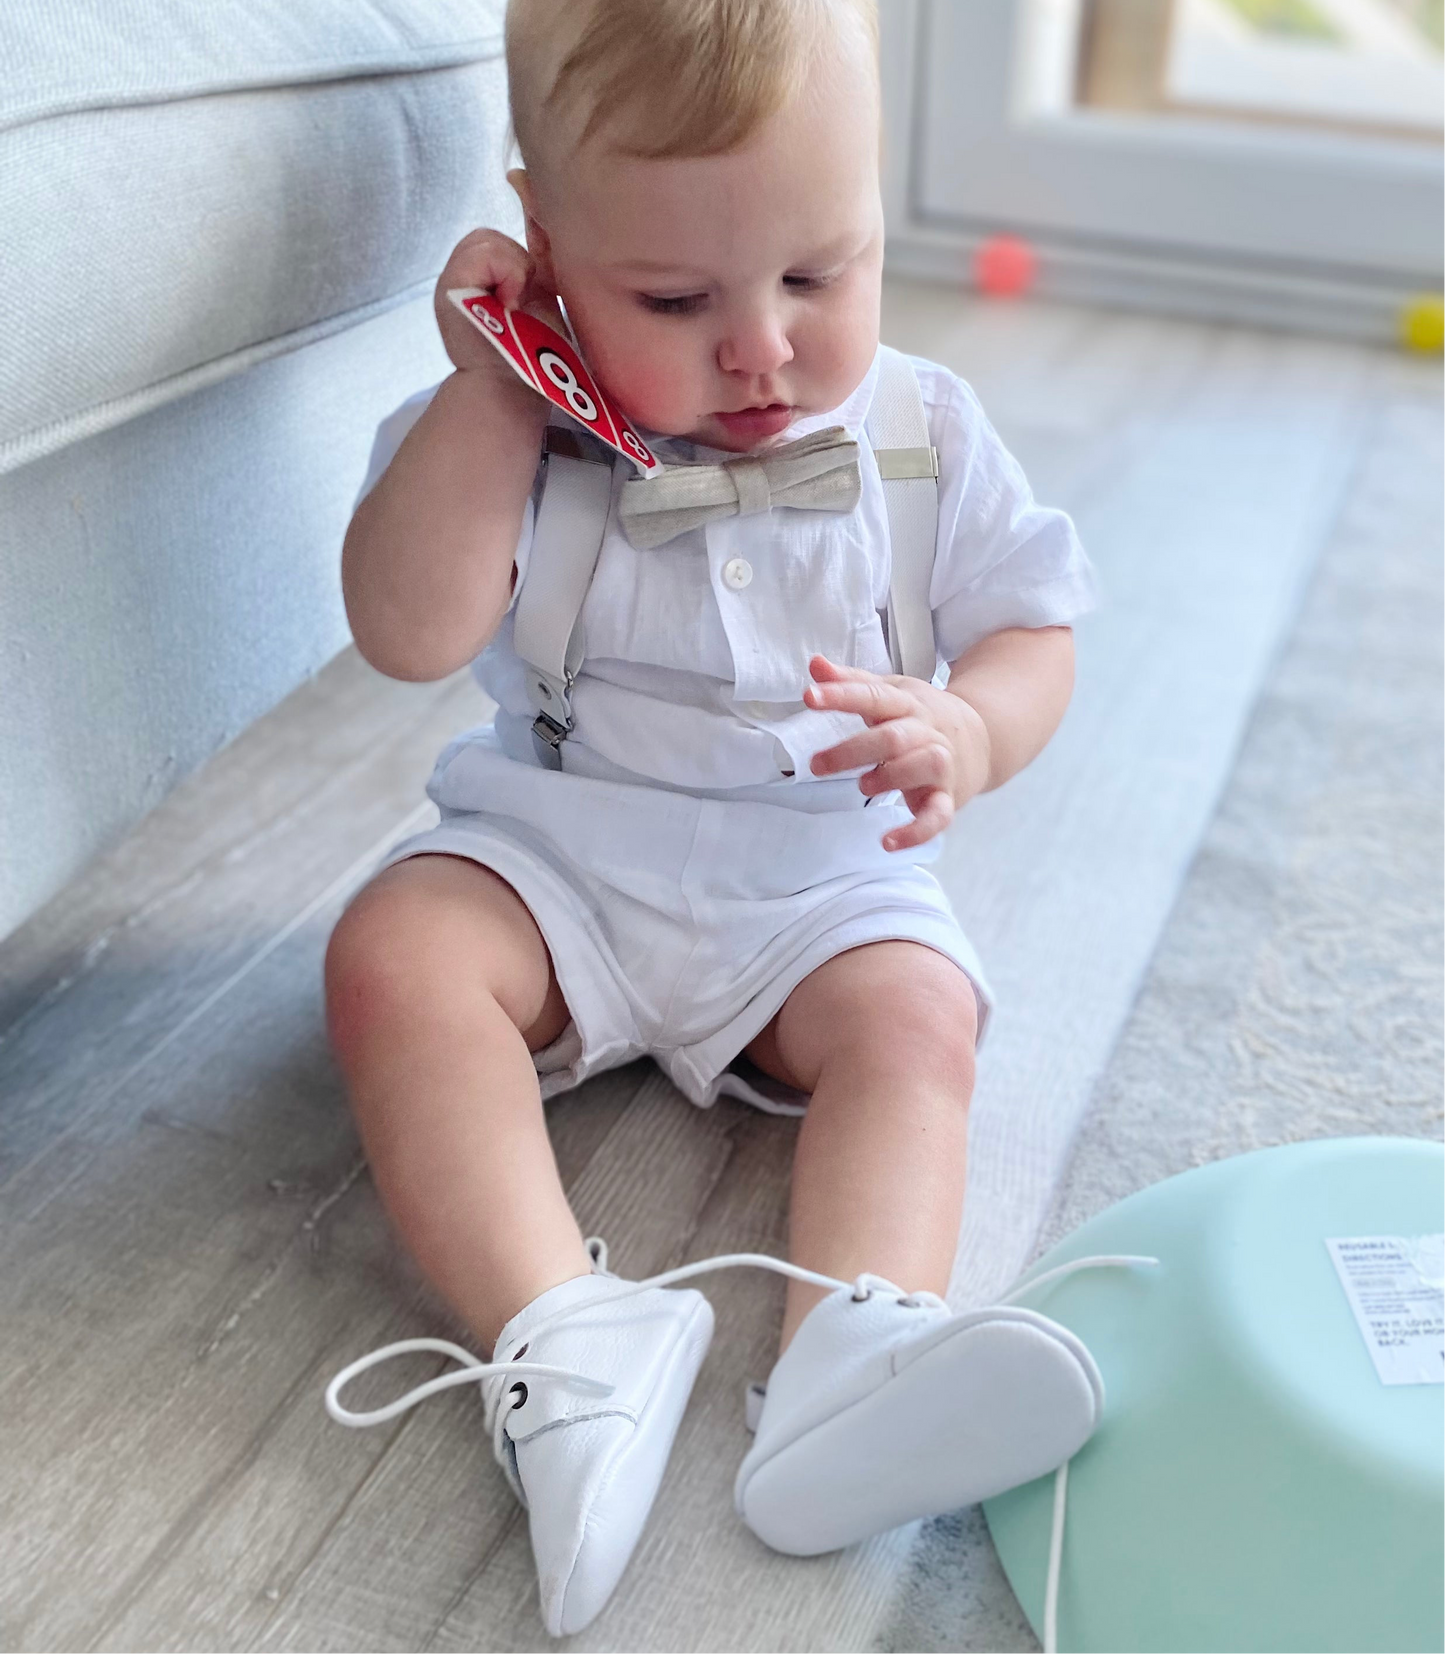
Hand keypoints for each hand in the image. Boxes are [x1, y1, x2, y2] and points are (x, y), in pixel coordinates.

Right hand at [433, 228, 565, 377]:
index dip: (520, 260)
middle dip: (516, 264)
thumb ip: (532, 270)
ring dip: (513, 270)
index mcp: (480, 281)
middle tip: (521, 305)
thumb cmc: (534, 354)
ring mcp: (451, 281)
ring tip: (514, 307)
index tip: (528, 298)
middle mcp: (460, 278)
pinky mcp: (449, 288)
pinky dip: (507, 273)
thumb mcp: (538, 300)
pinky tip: (509, 304)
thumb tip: (546, 237)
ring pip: (487, 240)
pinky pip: (484, 252)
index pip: (496, 241)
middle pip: (490, 236)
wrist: (514, 389)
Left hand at [805, 655, 990, 850]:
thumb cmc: (921, 717)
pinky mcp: (947, 798)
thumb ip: (851, 682)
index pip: (873, 695)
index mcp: (907, 703)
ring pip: (923, 767)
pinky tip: (887, 842)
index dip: (841, 695)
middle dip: (852, 750)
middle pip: (893, 737)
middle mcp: (926, 731)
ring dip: (890, 778)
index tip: (809, 697)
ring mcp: (940, 764)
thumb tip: (815, 663)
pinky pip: (937, 817)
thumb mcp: (889, 692)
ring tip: (864, 787)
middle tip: (818, 764)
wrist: (980, 740)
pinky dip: (915, 832)